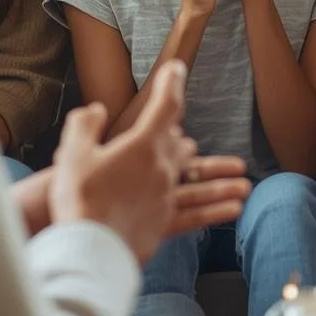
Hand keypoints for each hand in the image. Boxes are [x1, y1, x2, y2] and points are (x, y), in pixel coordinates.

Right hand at [50, 60, 243, 263]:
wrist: (86, 247)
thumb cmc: (78, 197)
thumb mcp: (73, 152)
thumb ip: (86, 125)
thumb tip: (96, 110)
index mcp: (142, 145)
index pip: (165, 106)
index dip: (171, 83)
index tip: (176, 69)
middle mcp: (162, 168)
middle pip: (179, 143)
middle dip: (176, 132)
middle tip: (174, 128)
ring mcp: (167, 197)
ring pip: (199, 180)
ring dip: (220, 173)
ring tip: (243, 172)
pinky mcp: (165, 224)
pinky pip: (198, 214)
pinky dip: (218, 209)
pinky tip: (236, 208)